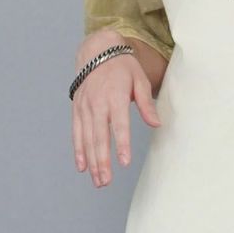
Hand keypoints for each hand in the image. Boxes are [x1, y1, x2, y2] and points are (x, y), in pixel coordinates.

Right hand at [72, 43, 161, 188]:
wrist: (97, 51)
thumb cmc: (123, 67)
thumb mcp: (139, 80)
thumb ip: (147, 104)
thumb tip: (156, 124)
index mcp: (115, 96)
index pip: (119, 124)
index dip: (121, 144)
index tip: (124, 162)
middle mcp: (97, 103)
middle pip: (99, 136)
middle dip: (102, 161)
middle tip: (106, 181)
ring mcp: (84, 107)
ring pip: (87, 139)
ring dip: (92, 162)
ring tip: (98, 181)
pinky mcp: (77, 109)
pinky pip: (76, 133)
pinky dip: (79, 151)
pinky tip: (83, 167)